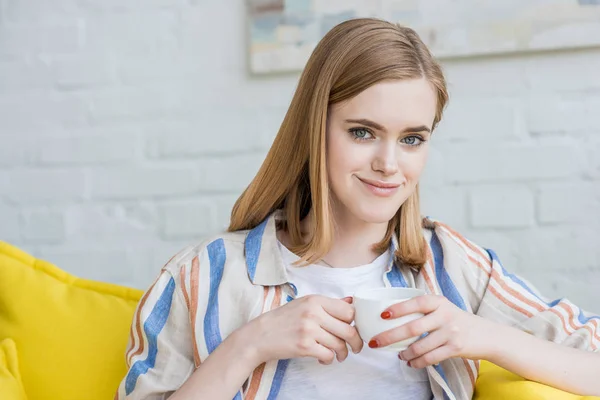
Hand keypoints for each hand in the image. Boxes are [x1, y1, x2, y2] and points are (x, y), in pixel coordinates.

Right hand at [242, 295, 363, 365]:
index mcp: (315, 300)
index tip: (354, 329)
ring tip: (338, 355)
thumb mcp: (304, 304)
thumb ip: (328, 304)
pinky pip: (328, 355)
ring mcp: (308, 329)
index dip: (355, 322)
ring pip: (339, 345)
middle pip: (349, 329)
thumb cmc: (283, 320)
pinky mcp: (304, 346)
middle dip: (356, 342)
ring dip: (342, 353)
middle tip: (355, 347)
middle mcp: (313, 312)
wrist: (259, 335)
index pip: (348, 310)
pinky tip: (324, 359)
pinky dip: (329, 360)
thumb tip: (351, 301)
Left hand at [370, 295, 495, 367]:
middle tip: (375, 342)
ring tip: (399, 355)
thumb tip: (391, 315)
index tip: (383, 315)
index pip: (416, 302)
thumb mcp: (443, 308)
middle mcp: (445, 315)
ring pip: (420, 346)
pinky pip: (430, 358)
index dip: (399, 308)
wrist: (486, 335)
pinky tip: (411, 363)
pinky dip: (417, 362)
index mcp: (439, 302)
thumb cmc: (457, 320)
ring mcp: (450, 332)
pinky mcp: (455, 348)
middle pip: (412, 327)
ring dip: (405, 353)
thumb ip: (424, 309)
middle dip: (390, 336)